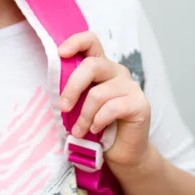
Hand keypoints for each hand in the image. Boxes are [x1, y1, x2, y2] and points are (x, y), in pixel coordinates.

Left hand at [58, 32, 151, 169]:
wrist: (122, 152)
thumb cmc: (97, 126)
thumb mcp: (80, 105)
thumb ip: (74, 91)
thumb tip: (54, 86)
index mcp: (101, 66)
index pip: (91, 41)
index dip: (75, 42)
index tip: (60, 53)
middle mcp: (117, 71)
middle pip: (91, 65)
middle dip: (72, 87)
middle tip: (62, 107)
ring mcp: (130, 86)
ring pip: (98, 93)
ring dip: (84, 116)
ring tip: (78, 131)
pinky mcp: (140, 103)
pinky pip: (112, 108)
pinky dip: (98, 121)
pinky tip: (95, 130)